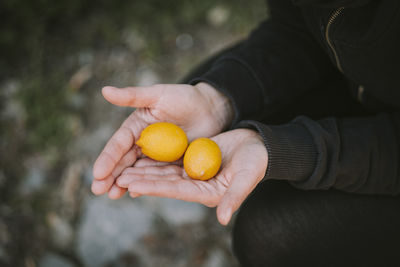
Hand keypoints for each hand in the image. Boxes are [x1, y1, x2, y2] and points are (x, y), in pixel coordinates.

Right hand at [92, 83, 233, 198]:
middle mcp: (142, 142)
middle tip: (97, 190)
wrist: (210, 108)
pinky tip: (135, 193)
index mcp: (135, 127)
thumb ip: (132, 96)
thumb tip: (104, 90)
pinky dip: (145, 184)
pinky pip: (157, 175)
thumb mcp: (157, 94)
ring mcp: (156, 155)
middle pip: (123, 161)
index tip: (97, 173)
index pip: (118, 144)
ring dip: (124, 183)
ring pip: (137, 171)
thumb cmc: (183, 97)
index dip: (108, 158)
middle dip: (110, 175)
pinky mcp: (170, 163)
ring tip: (113, 196)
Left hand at [115, 129, 267, 224]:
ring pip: (164, 172)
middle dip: (143, 180)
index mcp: (207, 194)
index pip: (176, 191)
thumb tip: (223, 219)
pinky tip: (140, 154)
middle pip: (165, 183)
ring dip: (145, 170)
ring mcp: (193, 173)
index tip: (134, 186)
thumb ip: (235, 197)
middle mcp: (197, 186)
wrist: (258, 146)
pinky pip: (170, 160)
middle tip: (120, 177)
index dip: (155, 188)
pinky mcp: (191, 160)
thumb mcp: (247, 178)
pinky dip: (155, 159)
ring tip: (123, 168)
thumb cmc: (256, 162)